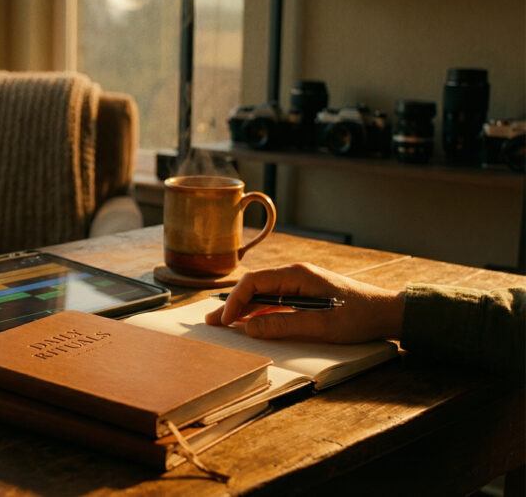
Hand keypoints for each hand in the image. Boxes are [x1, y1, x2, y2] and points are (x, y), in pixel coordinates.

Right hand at [204, 263, 404, 343]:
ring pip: (263, 294)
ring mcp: (301, 283)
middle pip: (254, 286)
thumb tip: (249, 328)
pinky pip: (276, 300)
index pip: (254, 282)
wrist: (389, 312)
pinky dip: (260, 311)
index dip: (235, 301)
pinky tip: (250, 323)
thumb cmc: (359, 317)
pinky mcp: (306, 293)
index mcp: (297, 275)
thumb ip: (282, 325)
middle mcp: (296, 274)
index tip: (225, 321)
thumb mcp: (321, 326)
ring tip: (225, 324)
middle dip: (233, 305)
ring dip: (245, 309)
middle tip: (212, 323)